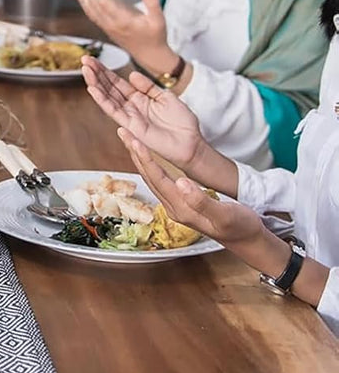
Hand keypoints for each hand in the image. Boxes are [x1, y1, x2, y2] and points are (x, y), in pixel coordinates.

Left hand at [71, 0, 176, 71]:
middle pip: (94, 5)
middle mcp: (112, 25)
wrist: (151, 56)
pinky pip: (93, 15)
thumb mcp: (159, 20)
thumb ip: (153, 4)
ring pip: (90, 10)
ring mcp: (107, 28)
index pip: (104, 3)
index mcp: (123, 22)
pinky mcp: (107, 30)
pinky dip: (86, 4)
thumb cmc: (156, 37)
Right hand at [81, 56, 203, 167]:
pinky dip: (101, 100)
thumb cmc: (182, 123)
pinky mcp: (130, 125)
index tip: (93, 59)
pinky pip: (113, 111)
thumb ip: (148, 86)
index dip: (105, 71)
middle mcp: (131, 106)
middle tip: (84, 60)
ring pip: (107, 97)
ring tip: (85, 70)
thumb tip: (131, 74)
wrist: (191, 143)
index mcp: (139, 97)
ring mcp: (129, 115)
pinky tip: (92, 89)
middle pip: (108, 87)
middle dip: (96, 73)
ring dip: (95, 83)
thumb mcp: (166, 97)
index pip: (117, 82)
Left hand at [124, 136, 267, 256]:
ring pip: (152, 178)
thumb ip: (202, 201)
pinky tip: (148, 156)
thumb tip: (181, 182)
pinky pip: (160, 180)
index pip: (157, 179)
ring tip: (130, 139)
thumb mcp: (225, 215)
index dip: (145, 158)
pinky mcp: (182, 203)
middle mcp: (174, 208)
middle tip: (123, 131)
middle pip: (148, 176)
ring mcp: (176, 206)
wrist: (248, 240)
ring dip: (139, 158)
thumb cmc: (240, 227)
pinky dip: (150, 164)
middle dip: (135, 153)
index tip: (134, 140)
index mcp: (181, 209)